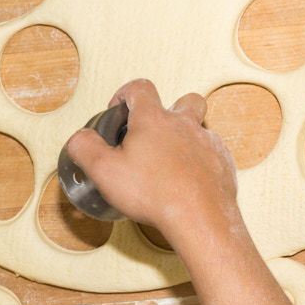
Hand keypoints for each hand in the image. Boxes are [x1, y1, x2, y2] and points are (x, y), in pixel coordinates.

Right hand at [65, 79, 237, 238]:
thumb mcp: (103, 170)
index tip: (119, 108)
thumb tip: (81, 138)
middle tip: (155, 130)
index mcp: (155, 120)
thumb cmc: (155, 194)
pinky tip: (188, 177)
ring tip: (170, 159)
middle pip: (185, 100)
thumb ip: (85, 147)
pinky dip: (200, 160)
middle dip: (170, 109)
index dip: (126, 93)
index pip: (141, 88)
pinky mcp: (223, 162)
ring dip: (186, 137)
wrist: (199, 217)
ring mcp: (209, 143)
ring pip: (201, 128)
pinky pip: (213, 153)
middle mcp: (186, 125)